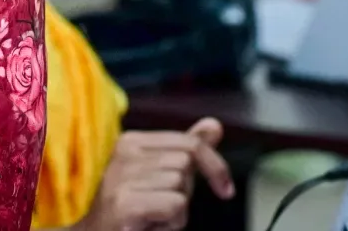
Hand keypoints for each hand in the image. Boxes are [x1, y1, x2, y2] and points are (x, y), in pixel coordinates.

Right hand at [76, 120, 236, 230]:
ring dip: (177, 210)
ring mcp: (122, 178)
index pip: (188, 142)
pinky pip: (175, 205)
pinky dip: (171, 222)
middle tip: (161, 206)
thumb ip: (185, 149)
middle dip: (185, 191)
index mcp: (130, 141)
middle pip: (186, 165)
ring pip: (181, 186)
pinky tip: (150, 226)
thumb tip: (214, 126)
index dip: (215, 166)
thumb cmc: (130, 208)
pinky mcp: (125, 203)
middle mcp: (124, 154)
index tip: (225, 189)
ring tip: (153, 217)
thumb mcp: (159, 175)